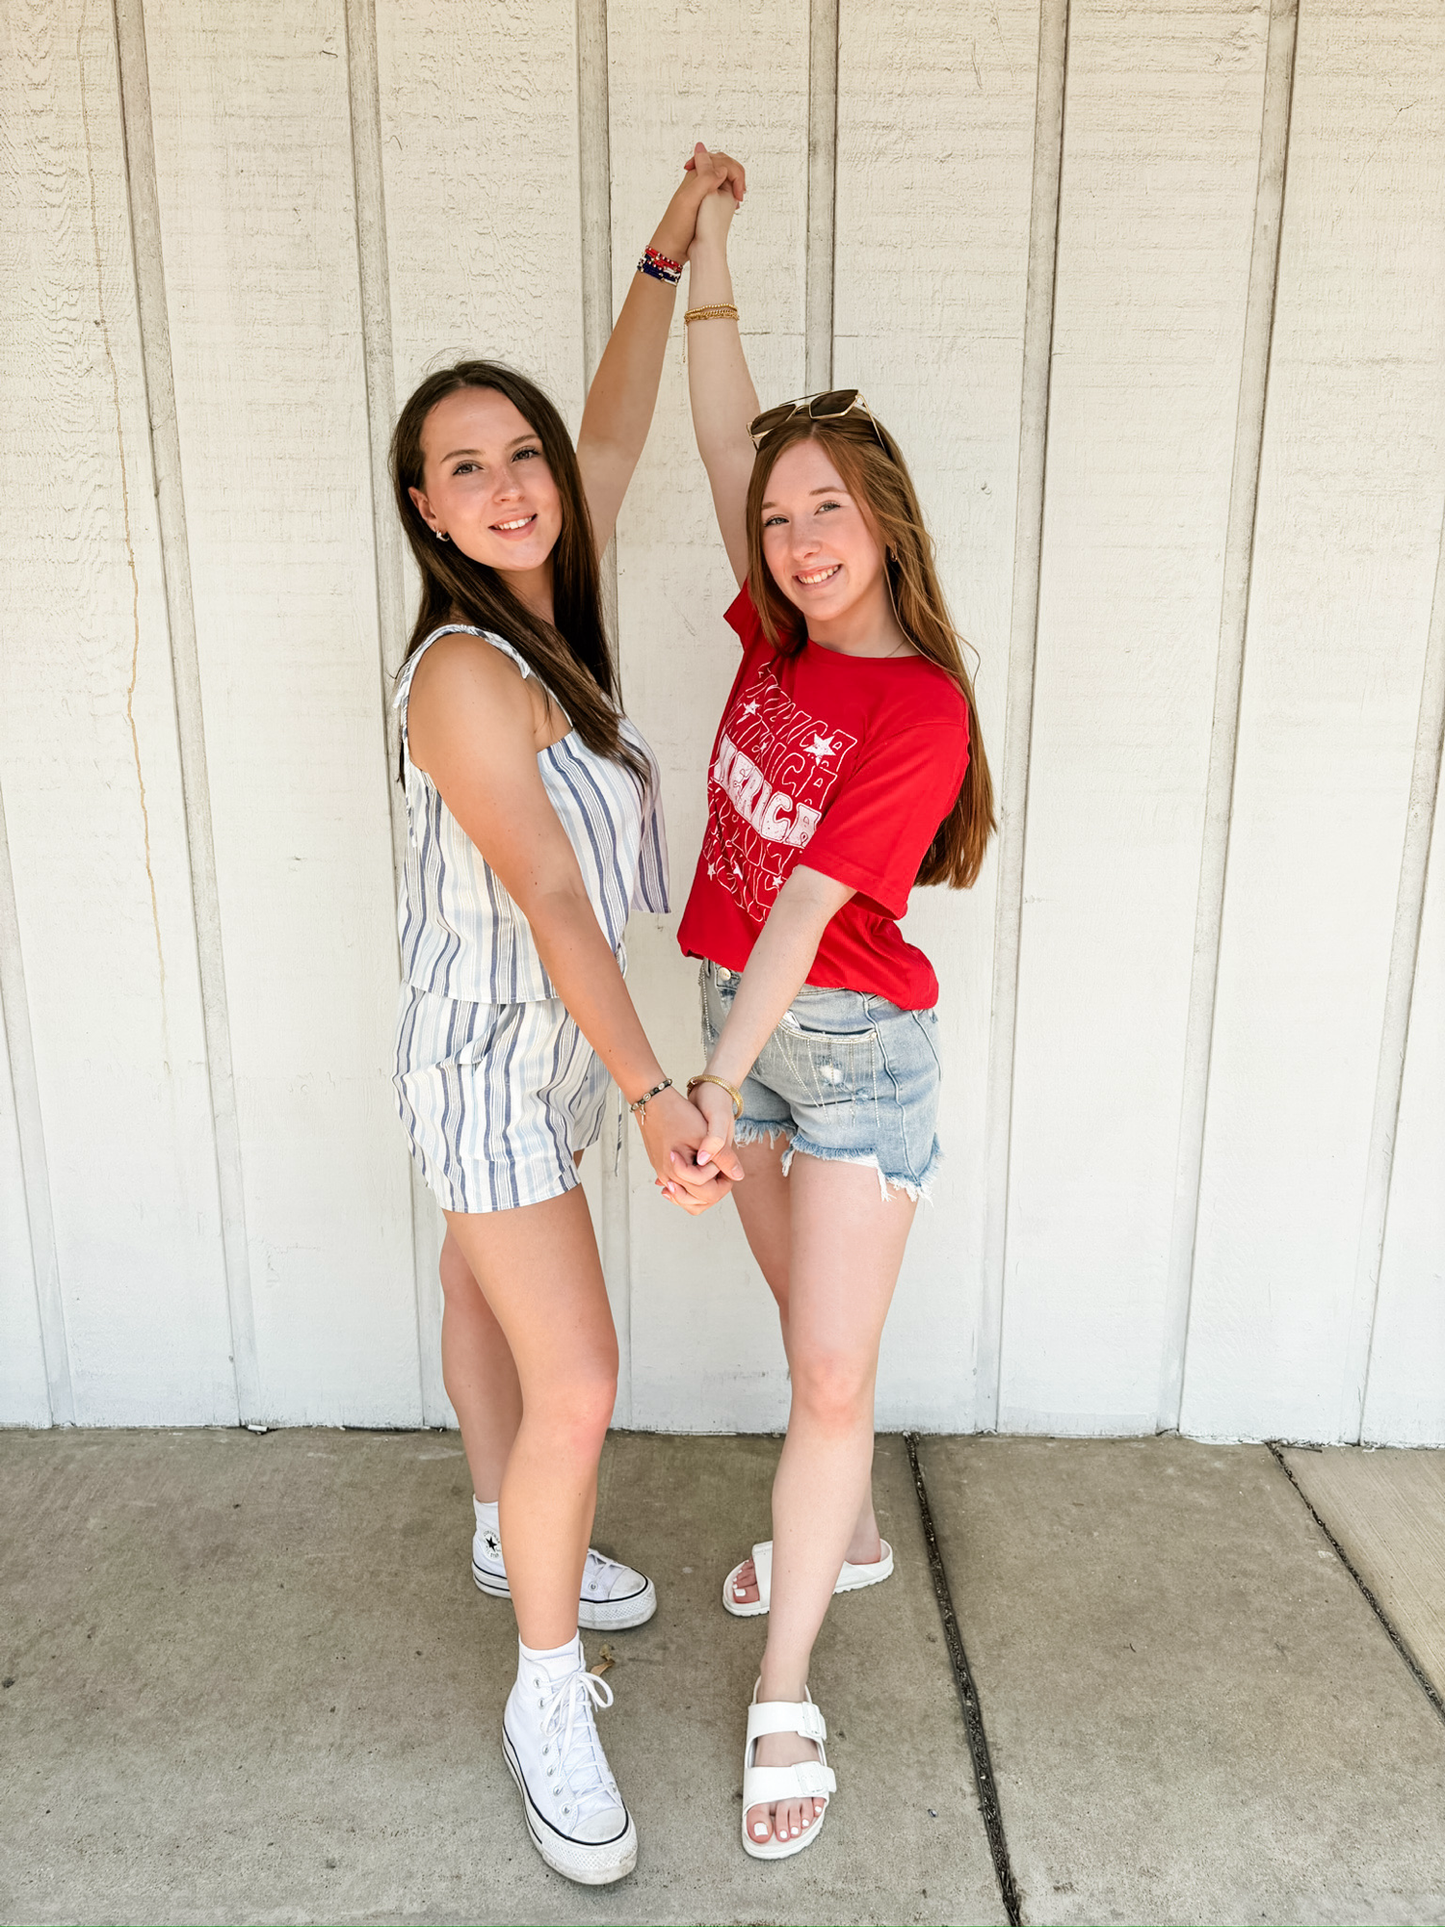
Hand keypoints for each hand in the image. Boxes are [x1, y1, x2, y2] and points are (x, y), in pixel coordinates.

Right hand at [638, 1085, 742, 1214]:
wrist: (653, 1101)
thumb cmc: (676, 1114)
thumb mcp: (704, 1134)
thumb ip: (722, 1157)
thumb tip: (738, 1176)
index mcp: (678, 1173)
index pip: (709, 1193)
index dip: (724, 1181)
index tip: (726, 1163)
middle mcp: (667, 1179)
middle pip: (698, 1201)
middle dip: (715, 1187)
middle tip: (722, 1168)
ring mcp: (662, 1174)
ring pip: (687, 1198)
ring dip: (703, 1188)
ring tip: (713, 1170)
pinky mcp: (661, 1168)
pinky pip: (678, 1186)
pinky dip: (691, 1183)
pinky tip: (700, 1170)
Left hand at [652, 142, 742, 265]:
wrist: (670, 248)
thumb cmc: (677, 227)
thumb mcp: (690, 201)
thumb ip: (705, 180)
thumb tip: (723, 169)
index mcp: (696, 174)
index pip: (722, 161)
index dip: (735, 174)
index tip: (738, 195)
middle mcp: (699, 179)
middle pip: (724, 164)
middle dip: (737, 176)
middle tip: (740, 194)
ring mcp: (702, 190)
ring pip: (724, 176)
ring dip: (735, 184)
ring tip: (738, 199)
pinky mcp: (705, 202)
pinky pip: (721, 189)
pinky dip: (730, 193)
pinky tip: (733, 205)